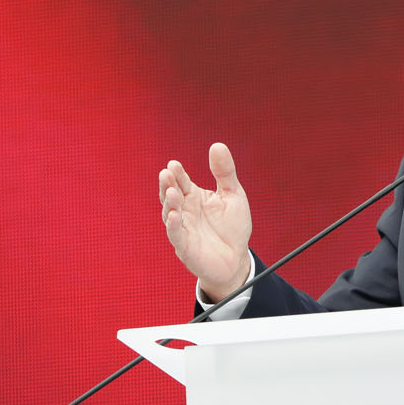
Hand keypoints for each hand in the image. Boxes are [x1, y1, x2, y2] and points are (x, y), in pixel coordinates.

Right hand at [159, 142, 253, 301]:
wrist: (236, 259)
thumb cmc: (232, 227)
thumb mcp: (232, 195)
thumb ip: (224, 172)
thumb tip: (217, 145)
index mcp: (193, 196)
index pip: (181, 181)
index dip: (177, 173)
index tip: (174, 164)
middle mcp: (185, 211)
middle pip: (171, 194)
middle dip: (168, 184)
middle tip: (167, 173)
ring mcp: (183, 228)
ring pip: (170, 213)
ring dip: (170, 202)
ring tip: (172, 191)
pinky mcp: (185, 247)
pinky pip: (176, 235)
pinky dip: (173, 225)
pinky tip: (174, 215)